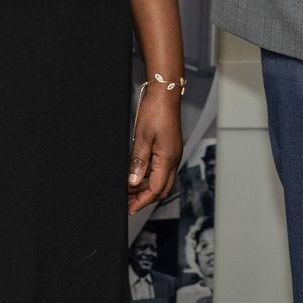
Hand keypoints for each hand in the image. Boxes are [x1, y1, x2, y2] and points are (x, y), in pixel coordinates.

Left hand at [128, 85, 183, 213]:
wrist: (165, 94)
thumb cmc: (156, 111)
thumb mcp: (142, 138)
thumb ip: (138, 162)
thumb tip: (133, 182)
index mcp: (168, 158)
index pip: (156, 189)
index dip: (141, 201)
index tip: (129, 208)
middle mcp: (174, 158)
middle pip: (162, 189)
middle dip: (145, 199)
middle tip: (128, 203)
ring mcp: (173, 154)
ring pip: (162, 180)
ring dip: (146, 188)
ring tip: (129, 190)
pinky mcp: (170, 149)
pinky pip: (162, 170)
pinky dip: (149, 177)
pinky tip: (137, 175)